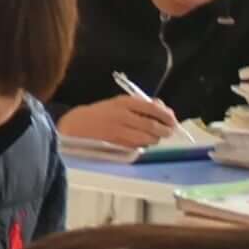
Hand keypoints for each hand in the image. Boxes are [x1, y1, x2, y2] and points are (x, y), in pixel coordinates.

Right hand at [61, 93, 180, 152]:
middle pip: (152, 125)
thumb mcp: (119, 103)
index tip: (172, 120)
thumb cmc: (100, 113)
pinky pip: (137, 146)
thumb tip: (163, 108)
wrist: (76, 126)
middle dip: (164, 130)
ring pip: (146, 138)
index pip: (152, 108)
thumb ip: (141, 105)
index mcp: (125, 102)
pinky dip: (144, 145)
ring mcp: (120, 131)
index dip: (166, 115)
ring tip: (156, 138)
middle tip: (169, 132)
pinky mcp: (116, 144)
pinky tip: (143, 143)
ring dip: (155, 139)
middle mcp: (123, 116)